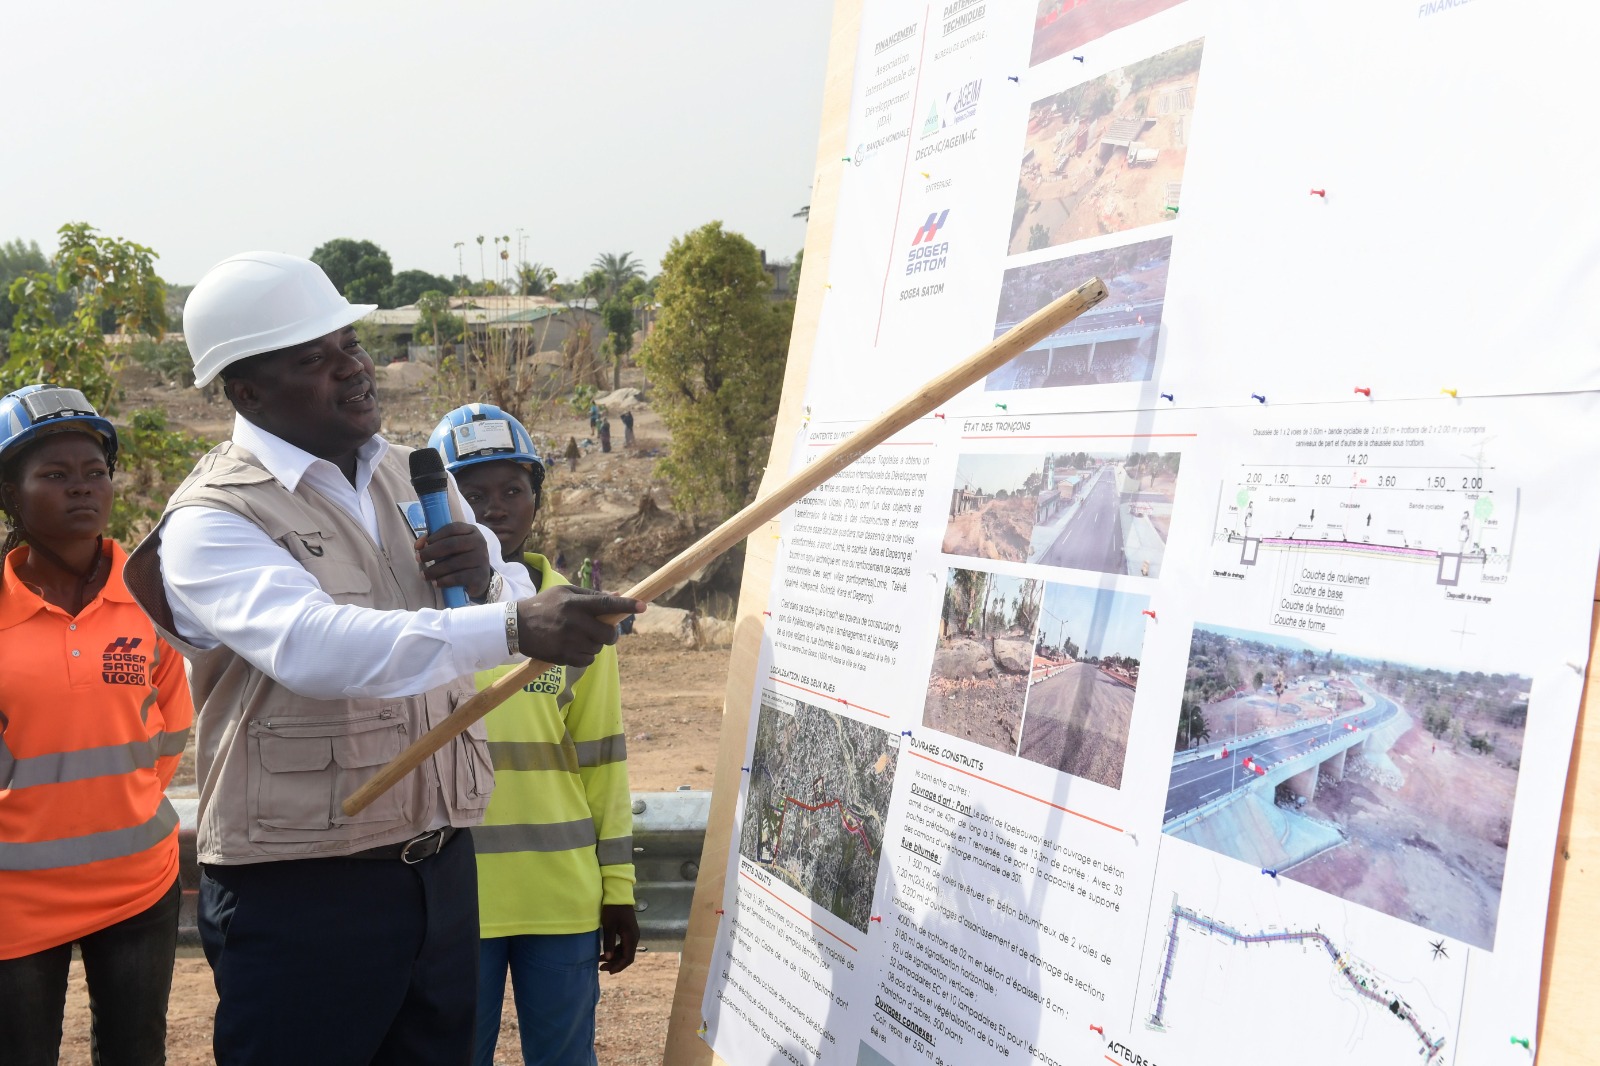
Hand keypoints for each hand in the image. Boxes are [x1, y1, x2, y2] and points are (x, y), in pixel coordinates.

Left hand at [414, 523, 492, 600]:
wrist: (480, 577)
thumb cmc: (461, 557)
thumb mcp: (451, 546)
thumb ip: (435, 541)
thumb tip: (418, 545)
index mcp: (472, 531)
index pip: (452, 528)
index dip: (435, 535)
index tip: (422, 545)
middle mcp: (479, 543)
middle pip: (451, 544)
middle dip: (431, 552)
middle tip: (418, 558)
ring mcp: (481, 559)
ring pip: (453, 563)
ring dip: (434, 570)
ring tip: (424, 575)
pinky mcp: (480, 576)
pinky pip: (458, 578)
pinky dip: (444, 581)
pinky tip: (436, 583)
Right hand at [516, 587, 645, 666]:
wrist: (516, 627)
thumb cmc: (545, 605)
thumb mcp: (565, 592)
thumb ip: (592, 595)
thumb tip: (619, 596)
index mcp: (574, 603)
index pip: (606, 604)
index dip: (626, 606)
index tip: (643, 606)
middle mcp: (573, 622)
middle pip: (608, 634)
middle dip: (611, 634)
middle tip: (606, 631)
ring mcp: (568, 641)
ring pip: (598, 648)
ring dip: (596, 644)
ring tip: (581, 636)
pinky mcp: (563, 657)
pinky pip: (588, 660)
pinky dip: (586, 655)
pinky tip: (574, 646)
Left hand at [600, 904, 639, 973]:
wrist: (618, 895)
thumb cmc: (613, 909)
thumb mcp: (609, 926)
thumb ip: (609, 943)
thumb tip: (607, 958)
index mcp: (631, 937)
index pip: (628, 958)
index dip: (619, 966)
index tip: (608, 971)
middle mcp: (634, 937)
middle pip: (627, 956)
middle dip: (615, 964)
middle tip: (601, 967)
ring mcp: (632, 935)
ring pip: (625, 951)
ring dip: (614, 958)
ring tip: (600, 961)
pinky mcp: (628, 932)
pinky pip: (623, 946)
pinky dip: (615, 951)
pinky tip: (606, 952)